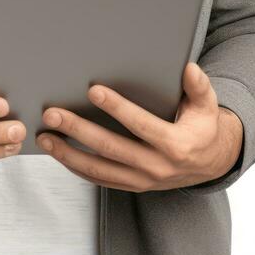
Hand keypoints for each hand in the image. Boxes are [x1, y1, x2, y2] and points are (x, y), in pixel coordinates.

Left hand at [35, 62, 243, 191]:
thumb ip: (199, 86)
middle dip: (78, 130)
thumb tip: (189, 68)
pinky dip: (77, 168)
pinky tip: (59, 153)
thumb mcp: (207, 106)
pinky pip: (100, 180)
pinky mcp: (133, 186)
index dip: (117, 108)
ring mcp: (143, 180)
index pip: (140, 125)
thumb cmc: (203, 127)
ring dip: (68, 153)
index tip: (92, 91)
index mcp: (175, 144)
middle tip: (53, 114)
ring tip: (45, 136)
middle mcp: (156, 166)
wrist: (209, 164)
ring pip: (99, 169)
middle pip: (110, 148)